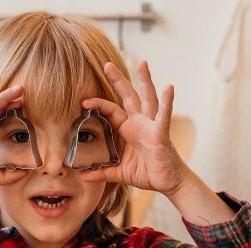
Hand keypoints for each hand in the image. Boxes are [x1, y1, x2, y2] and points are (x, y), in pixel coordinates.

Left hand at [77, 60, 191, 197]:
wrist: (167, 182)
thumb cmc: (147, 172)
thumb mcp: (119, 172)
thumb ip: (102, 172)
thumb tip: (82, 175)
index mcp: (128, 129)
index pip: (110, 111)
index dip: (98, 105)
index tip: (83, 102)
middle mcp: (139, 123)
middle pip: (128, 96)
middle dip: (118, 80)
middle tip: (107, 64)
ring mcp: (151, 125)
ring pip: (148, 98)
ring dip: (145, 81)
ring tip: (142, 63)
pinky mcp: (161, 133)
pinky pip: (163, 116)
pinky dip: (166, 102)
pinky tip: (168, 87)